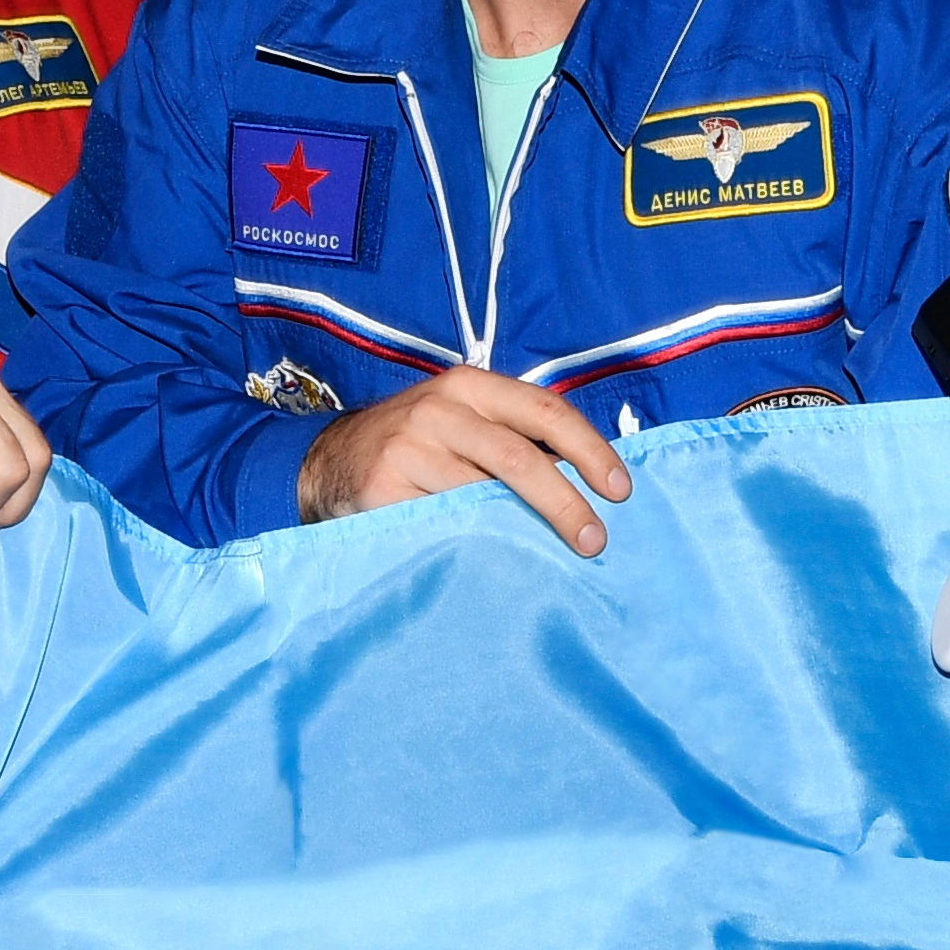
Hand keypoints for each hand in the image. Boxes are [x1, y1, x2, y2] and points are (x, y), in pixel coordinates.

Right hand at [294, 367, 632, 557]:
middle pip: (520, 458)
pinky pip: (444, 525)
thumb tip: (592, 482)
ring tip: (553, 559)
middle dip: (567, 504)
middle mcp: (440, 409)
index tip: (621, 490)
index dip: (591, 450)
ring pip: (482, 497)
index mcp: (471, 386)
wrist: (329, 462)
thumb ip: (516, 438)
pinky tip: (499, 563)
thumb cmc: (419, 445)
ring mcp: (408, 448)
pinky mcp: (384, 490)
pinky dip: (478, 546)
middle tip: (596, 541)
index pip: (546, 411)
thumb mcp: (464, 422)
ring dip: (526, 532)